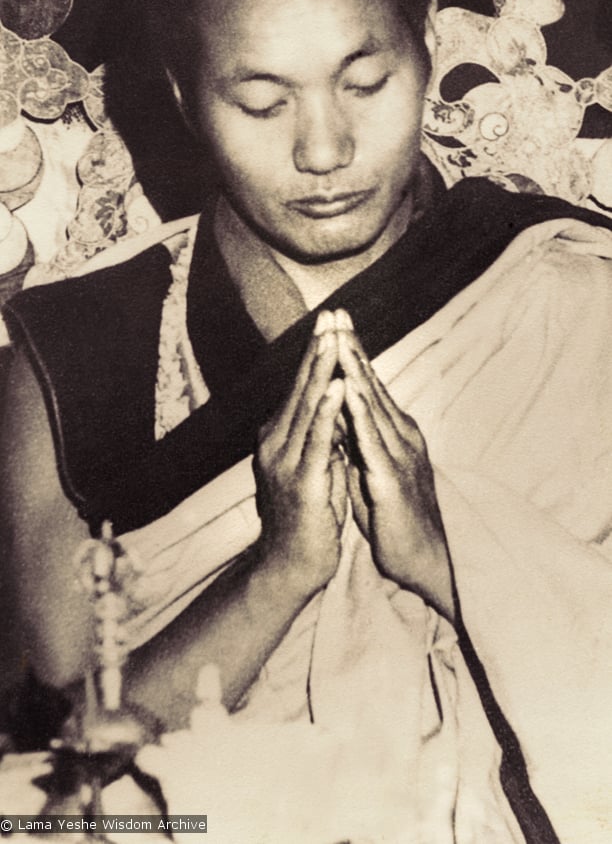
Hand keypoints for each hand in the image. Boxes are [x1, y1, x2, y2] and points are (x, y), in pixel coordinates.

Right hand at [254, 311, 345, 599]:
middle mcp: (276, 442)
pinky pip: (317, 440)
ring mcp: (285, 461)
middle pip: (301, 387)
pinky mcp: (301, 483)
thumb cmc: (309, 517)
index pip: (301, 386)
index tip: (331, 320)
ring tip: (334, 339)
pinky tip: (337, 387)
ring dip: (322, 370)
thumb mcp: (315, 467)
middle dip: (319, 348)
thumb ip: (322, 437)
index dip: (317, 352)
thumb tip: (336, 409)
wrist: (290, 566)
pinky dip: (327, 411)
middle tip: (331, 314)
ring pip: (307, 406)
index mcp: (281, 436)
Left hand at [336, 311, 454, 620]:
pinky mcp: (393, 479)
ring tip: (339, 340)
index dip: (351, 353)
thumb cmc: (393, 516)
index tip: (335, 322)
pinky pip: (372, 441)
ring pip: (372, 404)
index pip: (368, 385)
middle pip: (371, 384)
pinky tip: (348, 391)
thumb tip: (338, 416)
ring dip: (355, 370)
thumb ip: (356, 441)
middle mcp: (400, 435)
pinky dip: (359, 414)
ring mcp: (399, 455)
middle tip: (337, 312)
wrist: (421, 559)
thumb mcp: (368, 469)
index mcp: (392, 433)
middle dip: (352, 347)